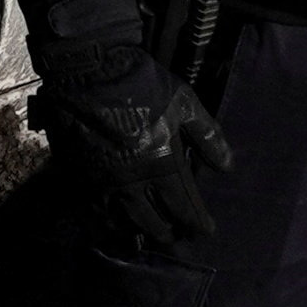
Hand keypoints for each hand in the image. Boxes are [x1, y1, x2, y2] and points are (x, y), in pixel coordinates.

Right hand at [36, 32, 227, 258]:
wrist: (88, 70)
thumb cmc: (141, 84)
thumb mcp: (184, 103)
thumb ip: (207, 137)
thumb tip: (227, 167)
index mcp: (163, 166)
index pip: (186, 210)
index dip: (198, 225)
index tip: (205, 230)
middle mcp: (134, 183)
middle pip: (155, 225)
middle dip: (170, 234)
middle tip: (177, 235)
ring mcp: (104, 184)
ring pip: (124, 226)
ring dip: (139, 234)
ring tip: (147, 237)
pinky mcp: (80, 177)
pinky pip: (95, 215)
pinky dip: (107, 226)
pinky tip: (113, 226)